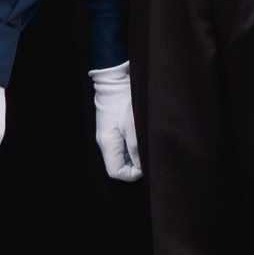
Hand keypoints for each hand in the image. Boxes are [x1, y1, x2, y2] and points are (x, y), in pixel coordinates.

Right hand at [90, 63, 141, 180]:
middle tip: (148, 153)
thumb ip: (136, 147)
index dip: (132, 173)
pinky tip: (141, 137)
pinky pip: (122, 147)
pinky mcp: (113, 129)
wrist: (115, 80)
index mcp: (107, 143)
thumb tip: (141, 164)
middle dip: (134, 165)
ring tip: (145, 143)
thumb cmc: (124, 100)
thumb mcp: (133, 125)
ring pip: (121, 157)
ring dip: (134, 156)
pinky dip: (132, 147)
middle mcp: (105, 142)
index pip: (116, 172)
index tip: (145, 163)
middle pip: (118, 166)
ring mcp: (108, 136)